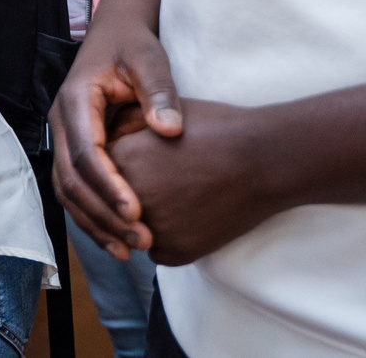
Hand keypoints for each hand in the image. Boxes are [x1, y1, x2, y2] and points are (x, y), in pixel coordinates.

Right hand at [50, 12, 183, 258]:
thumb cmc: (133, 45)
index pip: (87, 154)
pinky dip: (92, 216)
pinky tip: (117, 238)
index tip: (138, 214)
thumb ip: (159, 92)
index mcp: (76, 99)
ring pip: (67, 191)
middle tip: (140, 241)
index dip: (110, 187)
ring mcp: (63, 136)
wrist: (114, 34)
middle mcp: (61, 121)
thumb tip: (168, 131)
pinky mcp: (73, 148)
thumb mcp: (149, 59)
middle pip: (71, 180)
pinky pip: (74, 189)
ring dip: (95, 223)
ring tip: (129, 251)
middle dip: (103, 215)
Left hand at [109, 99, 285, 264]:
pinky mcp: (175, 253)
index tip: (149, 157)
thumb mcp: (159, 113)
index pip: (102, 170)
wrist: (264, 160)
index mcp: (121, 161)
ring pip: (133, 229)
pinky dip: (170, 239)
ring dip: (147, 219)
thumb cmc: (214, 129)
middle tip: (167, 180)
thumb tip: (105, 139)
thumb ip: (123, 125)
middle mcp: (129, 199)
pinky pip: (157, 250)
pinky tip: (191, 217)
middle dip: (131, 193)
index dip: (125, 162)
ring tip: (180, 196)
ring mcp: (152, 229)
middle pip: (116, 202)